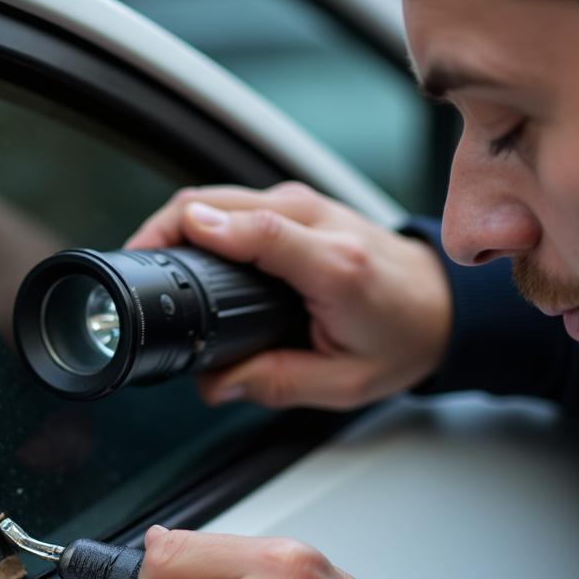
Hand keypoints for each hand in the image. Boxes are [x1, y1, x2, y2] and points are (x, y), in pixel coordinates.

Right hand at [126, 182, 451, 410]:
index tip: (163, 246)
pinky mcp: (300, 206)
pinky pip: (238, 201)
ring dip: (182, 222)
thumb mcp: (344, 383)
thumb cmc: (401, 338)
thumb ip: (276, 383)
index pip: (264, 233)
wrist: (442, 307)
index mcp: (338, 267)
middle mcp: (322, 225)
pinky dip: (204, 220)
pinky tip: (187, 249)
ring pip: (225, 194)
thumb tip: (214, 384)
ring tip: (152, 262)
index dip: (210, 234)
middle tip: (136, 270)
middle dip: (170, 228)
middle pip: (229, 203)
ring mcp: (310, 207)